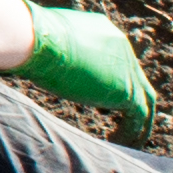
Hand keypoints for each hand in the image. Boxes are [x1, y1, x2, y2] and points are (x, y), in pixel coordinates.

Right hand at [16, 5, 155, 135]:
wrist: (37, 41)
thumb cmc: (29, 39)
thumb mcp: (47, 43)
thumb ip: (55, 53)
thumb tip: (33, 60)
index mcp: (103, 30)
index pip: (114, 58)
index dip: (108, 80)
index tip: (99, 101)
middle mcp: (120, 45)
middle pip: (132, 76)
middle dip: (126, 98)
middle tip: (118, 120)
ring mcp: (127, 67)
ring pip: (142, 97)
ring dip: (135, 119)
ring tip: (125, 138)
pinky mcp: (126, 90)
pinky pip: (138, 115)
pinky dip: (131, 131)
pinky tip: (117, 142)